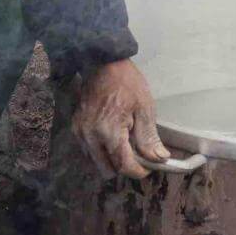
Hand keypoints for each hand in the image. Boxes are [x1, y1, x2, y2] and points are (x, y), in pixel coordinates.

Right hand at [74, 59, 165, 178]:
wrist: (103, 63)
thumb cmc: (126, 83)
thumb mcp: (144, 108)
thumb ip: (149, 138)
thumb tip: (159, 159)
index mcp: (109, 132)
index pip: (124, 166)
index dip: (138, 171)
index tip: (148, 167)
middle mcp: (91, 136)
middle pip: (108, 169)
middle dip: (124, 167)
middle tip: (137, 155)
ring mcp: (81, 132)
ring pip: (97, 162)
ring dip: (111, 160)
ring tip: (125, 144)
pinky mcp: (76, 128)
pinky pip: (88, 150)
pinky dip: (101, 151)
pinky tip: (112, 138)